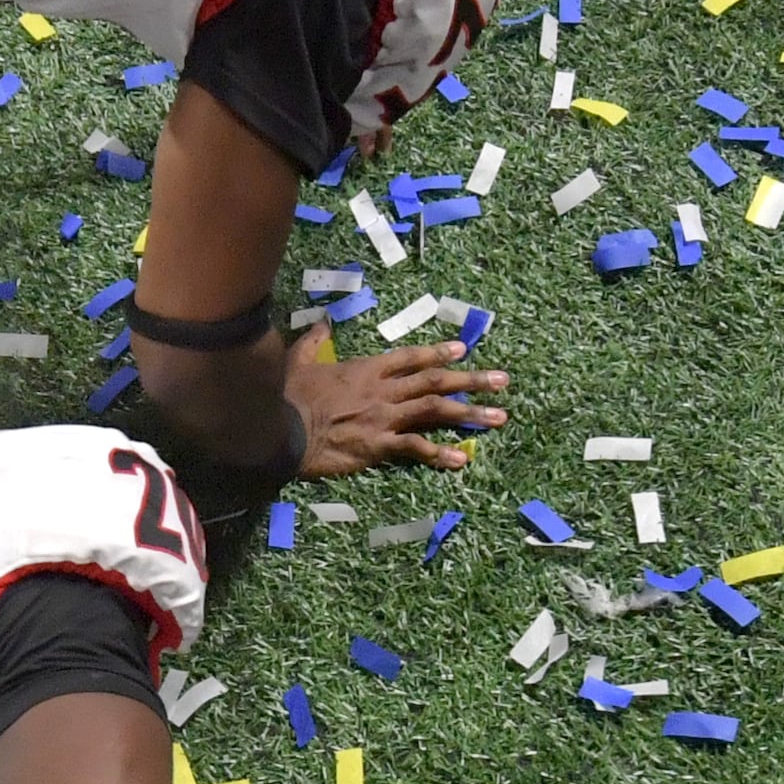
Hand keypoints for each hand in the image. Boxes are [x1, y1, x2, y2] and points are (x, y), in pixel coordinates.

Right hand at [289, 325, 506, 474]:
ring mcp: (384, 418)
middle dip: (472, 380)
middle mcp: (383, 391)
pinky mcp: (378, 446)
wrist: (281, 429)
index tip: (463, 350)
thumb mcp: (299, 361)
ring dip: (470, 413)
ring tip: (499, 417)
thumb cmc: (288, 395)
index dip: (438, 353)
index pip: (410, 358)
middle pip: (435, 381)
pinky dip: (439, 453)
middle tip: (502, 381)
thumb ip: (314, 342)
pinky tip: (461, 460)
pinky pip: (415, 448)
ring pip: (435, 411)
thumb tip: (322, 323)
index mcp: (367, 369)